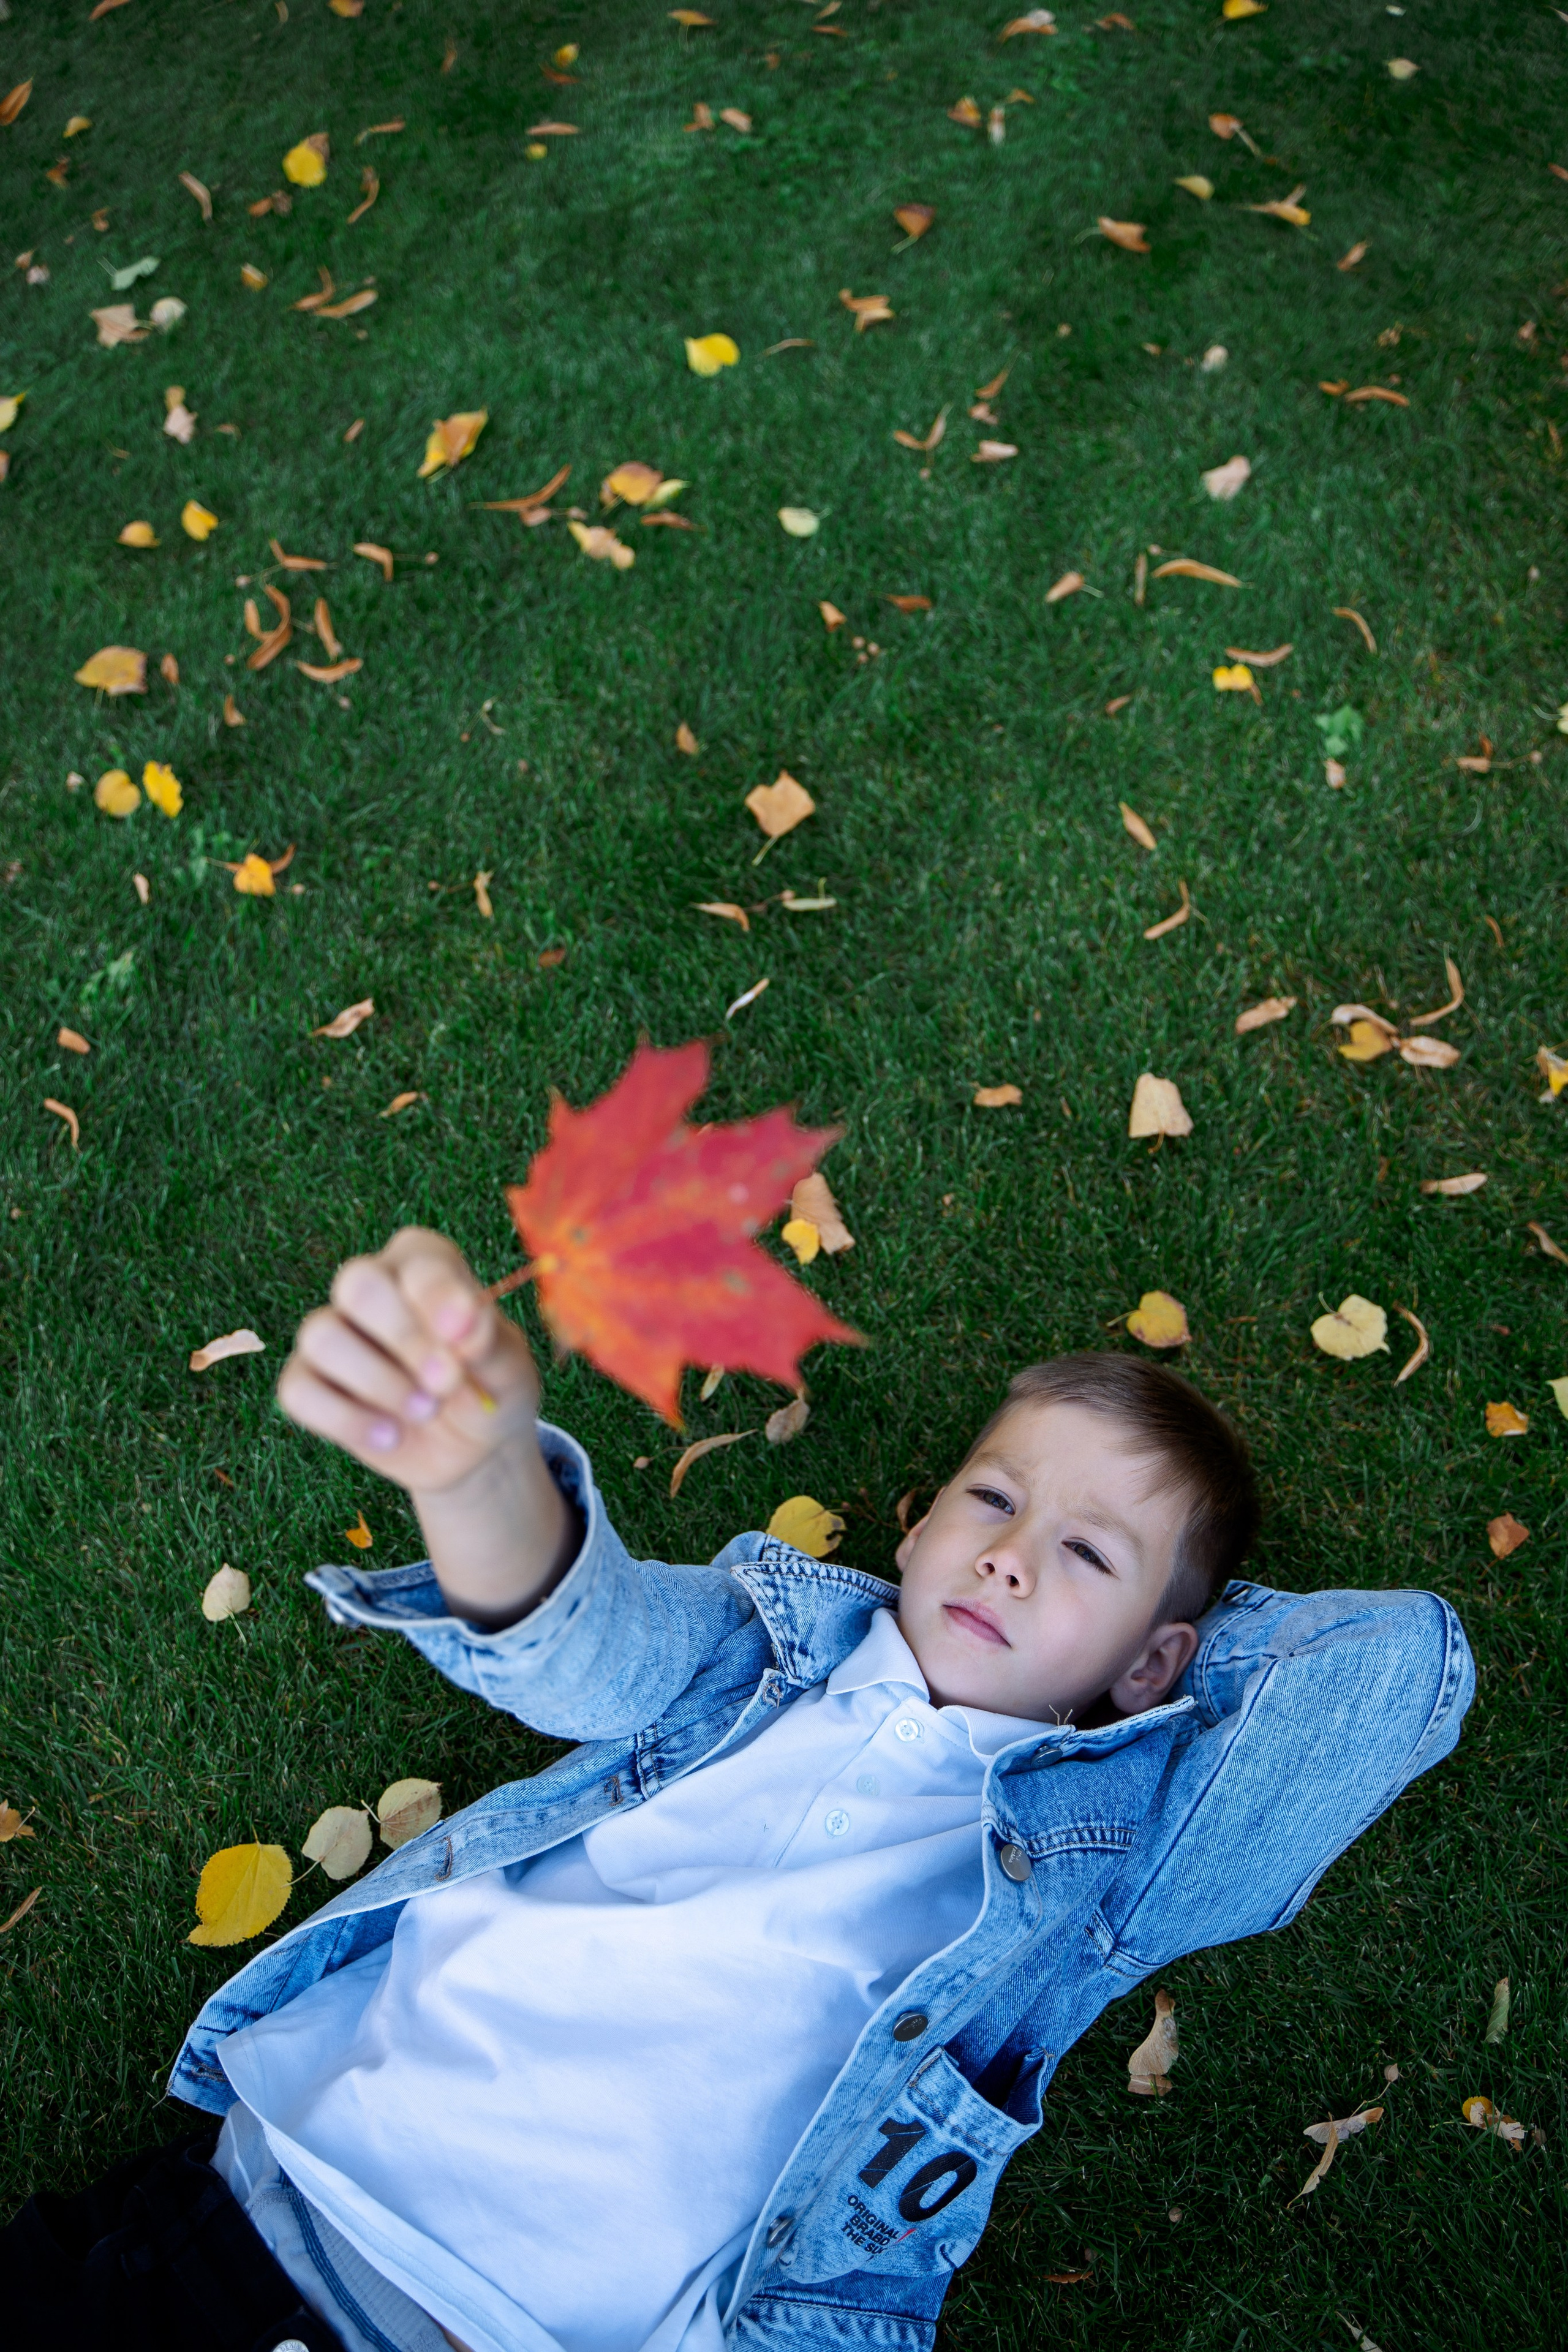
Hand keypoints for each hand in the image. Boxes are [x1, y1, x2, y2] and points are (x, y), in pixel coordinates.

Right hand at [278, 1227, 539, 1498]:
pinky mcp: (308, 1382)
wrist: (474, 1449)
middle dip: (403, 1337)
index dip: (438, 1299)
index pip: (417, 1262)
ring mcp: (334, 1334)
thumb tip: (463, 1325)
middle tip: (447, 1383)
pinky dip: (346, 1420)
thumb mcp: (508, 1368)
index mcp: (425, 1265)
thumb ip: (487, 1341)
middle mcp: (373, 1288)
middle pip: (357, 1284)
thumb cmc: (493, 1388)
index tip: (465, 1340)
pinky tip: (390, 1437)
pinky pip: (298, 1390)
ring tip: (426, 1411)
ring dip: (377, 1381)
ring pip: (321, 1335)